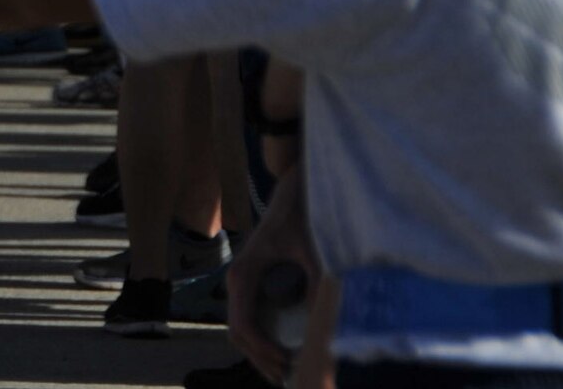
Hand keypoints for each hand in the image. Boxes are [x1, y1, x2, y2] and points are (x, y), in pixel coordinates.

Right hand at [226, 170, 320, 385]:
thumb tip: (324, 324)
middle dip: (261, 360)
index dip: (263, 351)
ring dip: (260, 354)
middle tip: (289, 378)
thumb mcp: (313, 252)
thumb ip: (317, 285)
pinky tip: (285, 352)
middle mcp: (239, 281)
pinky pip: (251, 320)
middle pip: (238, 334)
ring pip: (242, 330)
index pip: (243, 326)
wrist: (294, 192)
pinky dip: (263, 341)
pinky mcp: (254, 284)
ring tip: (287, 372)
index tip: (288, 363)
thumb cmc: (302, 218)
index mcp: (244, 275)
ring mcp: (245, 284)